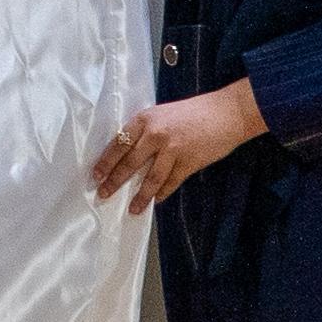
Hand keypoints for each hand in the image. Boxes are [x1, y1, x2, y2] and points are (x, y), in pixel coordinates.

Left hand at [90, 80, 265, 213]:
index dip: (106, 161)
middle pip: (130, 163)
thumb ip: (145, 130)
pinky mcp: (190, 162)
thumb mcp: (161, 114)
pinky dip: (163, 192)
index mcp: (144, 119)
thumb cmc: (192, 112)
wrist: (226, 113)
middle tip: (103, 194)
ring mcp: (173, 150)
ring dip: (140, 196)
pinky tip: (157, 200)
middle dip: (115, 181)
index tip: (95, 175)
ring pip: (151, 178)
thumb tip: (126, 152)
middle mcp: (155, 134)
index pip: (118, 143)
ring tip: (132, 209)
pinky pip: (172, 181)